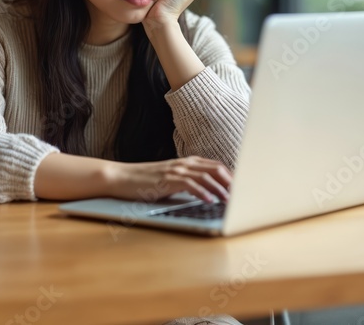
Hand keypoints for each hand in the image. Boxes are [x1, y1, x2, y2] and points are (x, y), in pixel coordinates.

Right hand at [105, 155, 230, 203]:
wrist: (121, 177)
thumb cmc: (144, 181)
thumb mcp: (169, 179)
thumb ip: (187, 182)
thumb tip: (206, 193)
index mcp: (186, 162)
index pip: (216, 166)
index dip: (231, 176)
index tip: (242, 188)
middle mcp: (183, 164)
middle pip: (215, 169)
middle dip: (231, 182)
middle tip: (243, 194)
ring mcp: (175, 171)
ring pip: (205, 176)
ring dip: (220, 189)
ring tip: (230, 200)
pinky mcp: (167, 180)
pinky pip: (190, 185)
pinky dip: (202, 192)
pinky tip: (210, 200)